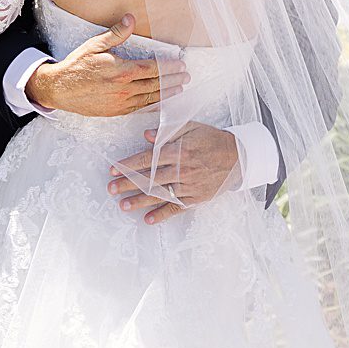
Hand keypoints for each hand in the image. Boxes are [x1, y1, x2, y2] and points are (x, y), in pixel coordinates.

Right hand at [28, 19, 182, 117]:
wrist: (61, 90)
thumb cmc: (77, 65)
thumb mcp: (95, 44)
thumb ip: (116, 33)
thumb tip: (131, 19)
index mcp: (121, 71)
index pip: (152, 69)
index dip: (168, 67)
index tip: (180, 65)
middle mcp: (124, 89)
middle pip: (155, 85)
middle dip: (173, 81)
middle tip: (186, 77)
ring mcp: (121, 103)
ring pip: (150, 99)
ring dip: (167, 94)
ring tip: (179, 90)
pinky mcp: (116, 112)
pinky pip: (140, 109)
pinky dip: (153, 105)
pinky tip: (159, 102)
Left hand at [108, 121, 239, 223]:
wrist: (237, 157)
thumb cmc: (210, 139)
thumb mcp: (190, 127)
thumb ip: (167, 131)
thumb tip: (145, 136)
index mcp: (178, 151)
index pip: (147, 159)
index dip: (129, 165)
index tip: (113, 170)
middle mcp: (181, 170)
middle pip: (149, 179)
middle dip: (128, 184)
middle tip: (111, 190)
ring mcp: (188, 186)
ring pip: (160, 195)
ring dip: (140, 201)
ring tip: (123, 206)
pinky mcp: (195, 199)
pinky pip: (176, 208)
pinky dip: (162, 215)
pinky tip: (149, 220)